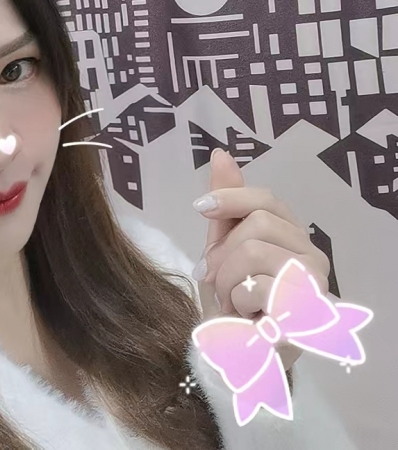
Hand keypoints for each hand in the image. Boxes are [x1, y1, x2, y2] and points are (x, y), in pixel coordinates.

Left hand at [193, 149, 330, 369]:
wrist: (235, 359)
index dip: (230, 197)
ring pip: (254, 252)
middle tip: (219, 283)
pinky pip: (258, 288)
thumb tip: (220, 153)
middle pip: (258, 223)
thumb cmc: (231, 304)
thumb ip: (226, 206)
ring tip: (231, 303)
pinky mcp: (307, 317)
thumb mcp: (221, 249)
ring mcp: (315, 287)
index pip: (267, 198)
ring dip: (227, 282)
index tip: (198, 208)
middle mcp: (313, 256)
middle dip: (223, 254)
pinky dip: (238, 304)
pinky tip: (245, 320)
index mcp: (293, 236)